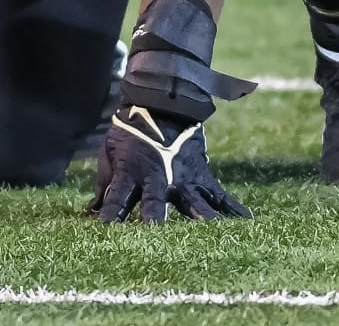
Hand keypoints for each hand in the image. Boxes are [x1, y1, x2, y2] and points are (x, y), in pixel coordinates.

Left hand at [88, 105, 249, 222]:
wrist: (162, 102)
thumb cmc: (131, 132)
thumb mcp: (110, 153)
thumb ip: (104, 185)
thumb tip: (91, 214)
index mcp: (129, 172)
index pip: (116, 199)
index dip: (110, 215)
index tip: (103, 230)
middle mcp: (157, 178)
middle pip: (154, 203)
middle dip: (153, 220)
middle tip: (155, 235)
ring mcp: (182, 177)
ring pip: (192, 202)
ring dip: (200, 218)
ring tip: (213, 233)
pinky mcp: (201, 174)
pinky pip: (219, 194)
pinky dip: (233, 207)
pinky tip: (247, 219)